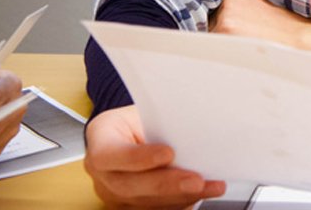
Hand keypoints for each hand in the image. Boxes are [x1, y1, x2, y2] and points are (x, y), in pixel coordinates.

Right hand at [84, 105, 224, 208]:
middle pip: (128, 185)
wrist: (135, 132)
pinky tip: (199, 195)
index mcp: (101, 138)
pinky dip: (180, 203)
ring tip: (209, 187)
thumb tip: (195, 129)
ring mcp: (113, 193)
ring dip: (180, 197)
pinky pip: (154, 209)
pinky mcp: (130, 205)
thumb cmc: (142, 118)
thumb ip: (162, 121)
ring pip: (143, 202)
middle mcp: (102, 171)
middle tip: (196, 181)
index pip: (109, 154)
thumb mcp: (147, 109)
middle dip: (166, 185)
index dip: (138, 158)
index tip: (168, 153)